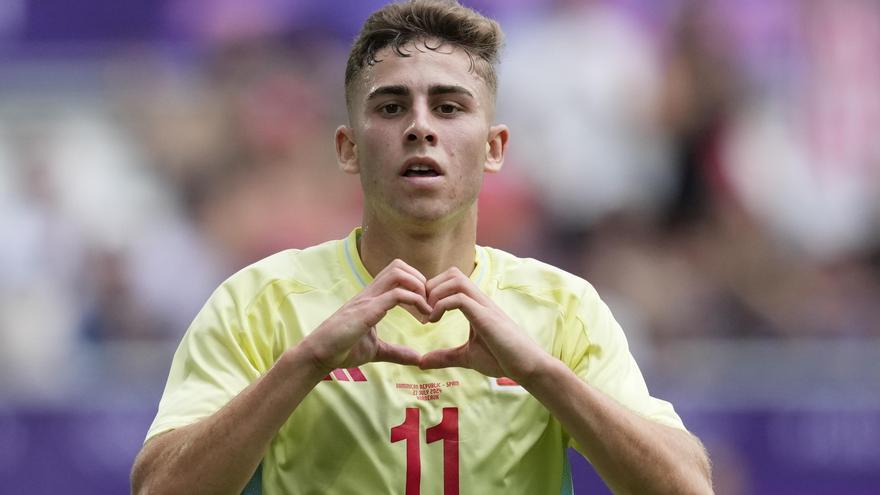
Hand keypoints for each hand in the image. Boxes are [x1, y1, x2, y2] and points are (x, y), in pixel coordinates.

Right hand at [300, 259, 430, 372]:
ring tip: (426, 308)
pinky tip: (422, 317)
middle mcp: (370, 293)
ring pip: (398, 273)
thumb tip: (417, 358)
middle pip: (398, 266)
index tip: (426, 305)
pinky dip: (414, 301)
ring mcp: (367, 299)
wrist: (318, 355)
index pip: (396, 273)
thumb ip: (396, 352)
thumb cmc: (342, 349)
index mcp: (372, 298)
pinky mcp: (366, 311)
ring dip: (418, 286)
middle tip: (429, 303)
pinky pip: (395, 295)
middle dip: (420, 279)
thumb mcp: (376, 350)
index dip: (416, 283)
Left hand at [419, 267, 549, 383]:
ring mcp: (484, 306)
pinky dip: (442, 305)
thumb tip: (421, 362)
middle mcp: (480, 300)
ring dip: (435, 293)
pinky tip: (435, 321)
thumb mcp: (467, 357)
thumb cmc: (502, 359)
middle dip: (431, 287)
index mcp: (475, 305)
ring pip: (455, 279)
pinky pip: (459, 298)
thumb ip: (445, 357)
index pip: (451, 280)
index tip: (423, 313)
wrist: (528, 367)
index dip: (432, 291)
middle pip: (452, 273)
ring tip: (429, 315)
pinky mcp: (486, 316)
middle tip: (423, 311)